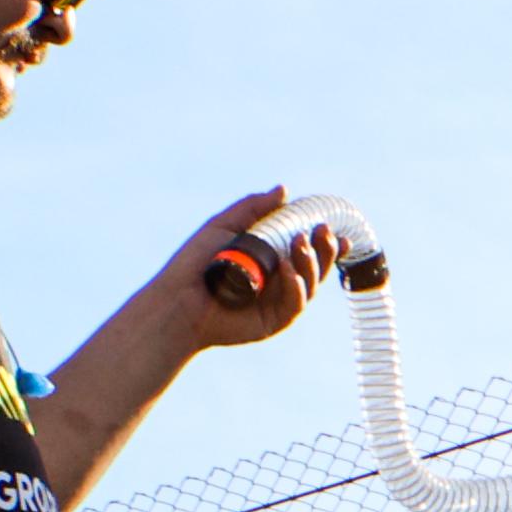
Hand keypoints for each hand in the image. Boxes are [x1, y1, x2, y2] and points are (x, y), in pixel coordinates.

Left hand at [175, 193, 345, 348]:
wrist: (178, 298)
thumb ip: (253, 208)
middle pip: (315, 265)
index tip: (334, 228)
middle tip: (321, 231)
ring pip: (311, 283)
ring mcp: (279, 301)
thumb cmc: (195, 263)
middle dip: (324, 248)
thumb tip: (283, 190)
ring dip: (311, 262)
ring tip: (300, 244)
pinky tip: (288, 270)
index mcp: (271, 258)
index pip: (306, 248)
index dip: (324, 241)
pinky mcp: (274, 321)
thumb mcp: (224, 226)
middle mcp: (280, 281)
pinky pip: (296, 303)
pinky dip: (296, 285)